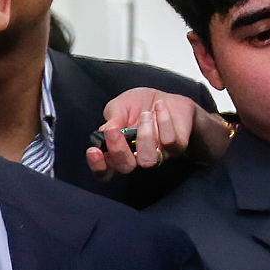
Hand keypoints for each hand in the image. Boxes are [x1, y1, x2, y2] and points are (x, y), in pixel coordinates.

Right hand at [90, 89, 230, 176]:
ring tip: (145, 114)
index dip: (98, 165)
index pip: (105, 171)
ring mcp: (157, 155)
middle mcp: (136, 158)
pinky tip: (159, 106)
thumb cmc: (139, 105)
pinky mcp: (176, 147)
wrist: (168, 99)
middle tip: (114, 129)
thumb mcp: (119, 106)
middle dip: (118, 149)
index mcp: (118, 152)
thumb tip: (106, 130)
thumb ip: (112, 118)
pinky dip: (163, 120)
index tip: (93, 151)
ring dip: (144, 135)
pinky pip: (169, 141)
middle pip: (125, 168)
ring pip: (148, 159)